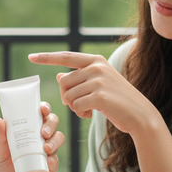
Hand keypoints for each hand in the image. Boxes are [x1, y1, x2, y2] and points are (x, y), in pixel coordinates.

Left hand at [0, 102, 64, 171]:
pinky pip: (55, 161)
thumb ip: (0, 138)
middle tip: (43, 132)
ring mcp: (44, 155)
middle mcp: (37, 140)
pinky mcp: (48, 170)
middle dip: (51, 124)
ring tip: (46, 148)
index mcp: (25, 132)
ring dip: (55, 141)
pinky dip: (54, 160)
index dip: (43, 109)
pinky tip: (48, 161)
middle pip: (51, 125)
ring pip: (58, 140)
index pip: (37, 115)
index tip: (42, 109)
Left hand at [28, 51, 156, 136]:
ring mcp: (99, 81)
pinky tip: (90, 115)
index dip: (47, 58)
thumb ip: (80, 78)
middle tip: (78, 105)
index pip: (66, 56)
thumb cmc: (117, 101)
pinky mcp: (99, 96)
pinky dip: (80, 113)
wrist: (140, 115)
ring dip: (74, 107)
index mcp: (96, 61)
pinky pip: (76, 105)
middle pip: (63, 82)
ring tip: (87, 110)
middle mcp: (97, 67)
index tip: (31, 57)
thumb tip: (58, 76)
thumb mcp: (99, 85)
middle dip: (66, 97)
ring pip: (68, 95)